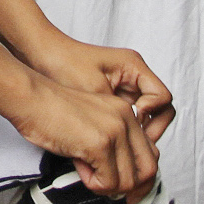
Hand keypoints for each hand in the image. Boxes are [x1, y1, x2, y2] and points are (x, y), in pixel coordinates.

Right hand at [2, 75, 158, 196]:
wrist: (32, 99)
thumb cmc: (52, 111)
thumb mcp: (92, 123)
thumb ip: (110, 142)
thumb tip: (120, 176)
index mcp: (127, 113)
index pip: (150, 154)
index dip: (141, 177)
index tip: (128, 189)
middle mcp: (127, 120)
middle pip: (148, 169)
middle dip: (132, 189)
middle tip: (114, 194)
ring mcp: (115, 131)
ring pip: (128, 181)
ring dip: (107, 186)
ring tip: (87, 173)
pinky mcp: (100, 144)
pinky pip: (108, 182)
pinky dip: (93, 183)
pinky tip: (79, 167)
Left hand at [16, 34, 174, 145]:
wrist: (40, 55)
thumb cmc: (63, 62)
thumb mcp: (93, 88)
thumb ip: (115, 112)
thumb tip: (129, 139)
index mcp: (133, 67)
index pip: (163, 98)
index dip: (153, 113)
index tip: (135, 119)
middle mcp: (133, 77)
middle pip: (159, 110)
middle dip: (151, 130)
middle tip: (136, 145)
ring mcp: (123, 88)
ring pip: (145, 118)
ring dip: (138, 134)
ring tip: (123, 148)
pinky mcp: (111, 98)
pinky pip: (128, 119)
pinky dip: (125, 132)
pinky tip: (111, 143)